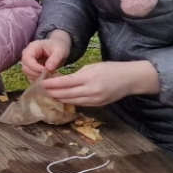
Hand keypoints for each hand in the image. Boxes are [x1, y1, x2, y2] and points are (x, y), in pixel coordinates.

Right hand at [22, 31, 72, 80]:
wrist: (58, 47)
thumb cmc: (58, 47)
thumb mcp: (60, 51)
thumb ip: (55, 58)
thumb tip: (48, 68)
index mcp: (32, 47)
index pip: (27, 58)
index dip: (35, 67)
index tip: (47, 71)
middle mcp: (27, 55)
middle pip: (25, 68)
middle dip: (37, 73)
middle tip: (50, 75)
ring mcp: (28, 63)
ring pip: (28, 74)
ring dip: (39, 78)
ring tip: (52, 76)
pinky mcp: (31, 70)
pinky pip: (32, 78)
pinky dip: (40, 81)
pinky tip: (49, 78)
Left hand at [40, 61, 157, 106]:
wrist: (130, 79)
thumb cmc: (111, 69)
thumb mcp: (92, 67)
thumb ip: (77, 75)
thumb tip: (62, 81)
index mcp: (89, 78)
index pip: (65, 83)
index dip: (52, 84)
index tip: (42, 83)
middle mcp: (91, 91)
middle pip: (66, 94)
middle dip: (52, 93)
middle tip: (41, 91)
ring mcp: (94, 100)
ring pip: (71, 101)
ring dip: (59, 99)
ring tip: (49, 96)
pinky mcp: (97, 105)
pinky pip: (80, 104)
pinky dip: (70, 101)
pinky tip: (63, 99)